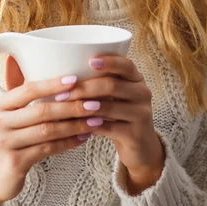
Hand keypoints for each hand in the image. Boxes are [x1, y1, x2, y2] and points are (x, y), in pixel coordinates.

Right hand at [0, 56, 101, 205]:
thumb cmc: (5, 138)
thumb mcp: (5, 113)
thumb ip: (15, 89)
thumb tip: (14, 56)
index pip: (27, 89)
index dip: (52, 84)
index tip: (76, 80)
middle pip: (41, 110)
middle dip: (71, 106)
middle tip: (95, 103)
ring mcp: (4, 143)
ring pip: (48, 130)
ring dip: (75, 125)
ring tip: (94, 121)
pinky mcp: (15, 163)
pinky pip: (48, 149)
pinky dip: (68, 142)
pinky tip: (82, 138)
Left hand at [70, 55, 165, 190]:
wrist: (140, 144)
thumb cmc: (118, 113)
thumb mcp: (114, 94)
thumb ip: (98, 82)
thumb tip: (65, 74)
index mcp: (136, 78)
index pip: (125, 65)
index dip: (109, 62)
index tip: (89, 61)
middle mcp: (142, 93)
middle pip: (112, 85)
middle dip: (85, 88)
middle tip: (63, 94)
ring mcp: (141, 114)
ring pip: (109, 107)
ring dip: (84, 108)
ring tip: (65, 108)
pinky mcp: (136, 134)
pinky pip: (108, 128)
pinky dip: (90, 126)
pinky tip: (75, 125)